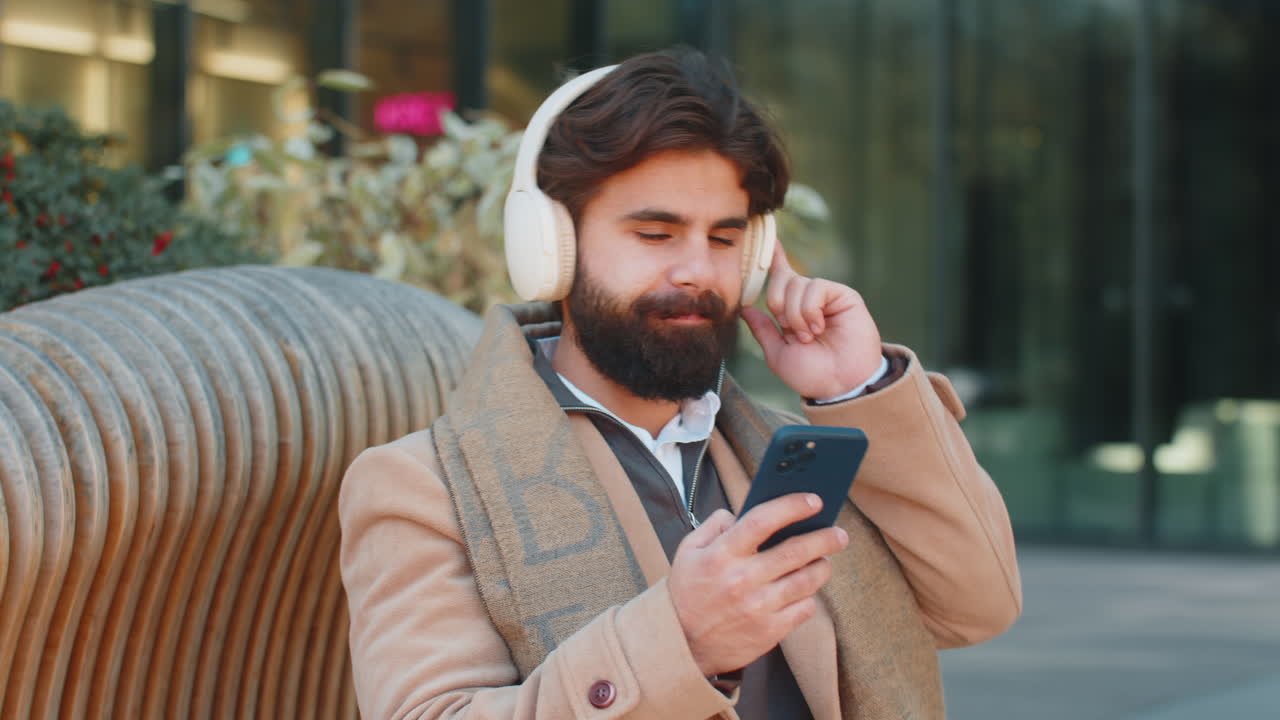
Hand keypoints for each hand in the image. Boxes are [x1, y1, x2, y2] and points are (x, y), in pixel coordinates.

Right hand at [668, 494, 848, 676]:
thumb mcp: (687, 551)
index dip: (792, 506)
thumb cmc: (686, 593)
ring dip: (823, 567)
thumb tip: (738, 513)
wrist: (681, 644)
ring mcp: (758, 607)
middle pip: (796, 550)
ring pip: (807, 580)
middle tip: (838, 534)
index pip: (762, 520)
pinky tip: (806, 591)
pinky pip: (805, 608)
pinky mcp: (770, 631)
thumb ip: (713, 526)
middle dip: (825, 538)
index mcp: (721, 555)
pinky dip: (810, 597)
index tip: (814, 501)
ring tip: (824, 561)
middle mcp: (742, 579)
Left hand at [740, 241, 882, 398]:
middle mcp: (808, 301)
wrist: (840, 385)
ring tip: (809, 336)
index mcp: (791, 312)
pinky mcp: (843, 295)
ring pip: (797, 284)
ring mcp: (826, 297)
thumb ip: (763, 330)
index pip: (780, 278)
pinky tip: (818, 327)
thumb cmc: (811, 374)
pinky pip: (815, 287)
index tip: (767, 238)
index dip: (774, 258)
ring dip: (795, 314)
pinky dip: (810, 309)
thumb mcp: (777, 353)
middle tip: (789, 329)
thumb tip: (744, 309)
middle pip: (781, 279)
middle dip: (777, 303)